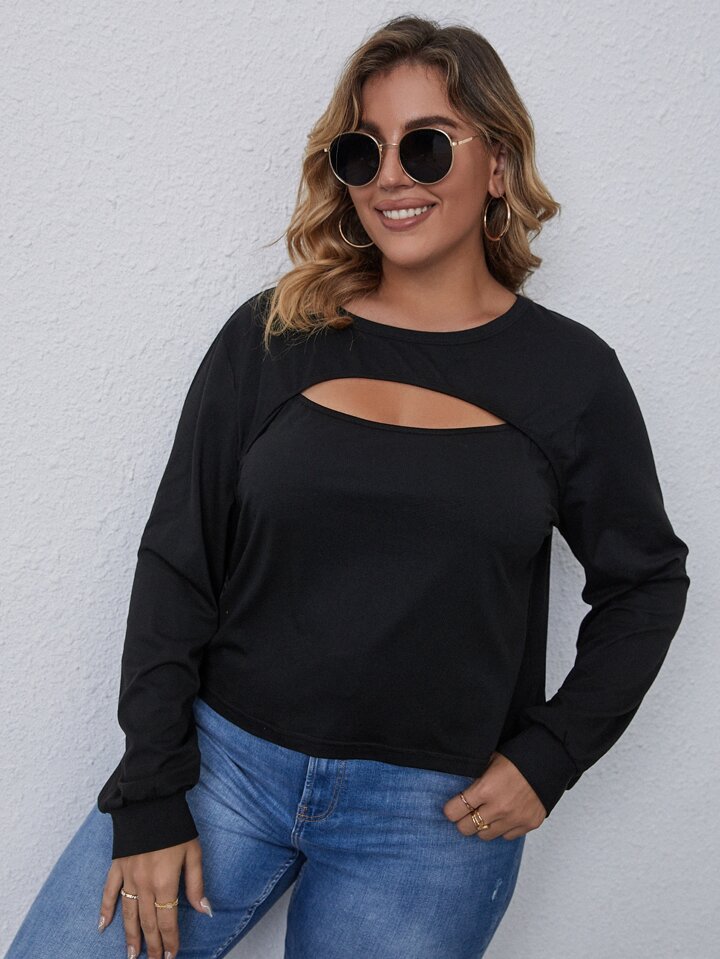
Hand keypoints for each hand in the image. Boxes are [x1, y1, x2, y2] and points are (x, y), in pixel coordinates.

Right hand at [97, 838, 212, 958]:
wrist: (151, 801)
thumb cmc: (176, 826)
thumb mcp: (194, 853)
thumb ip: (197, 884)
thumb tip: (205, 910)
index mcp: (165, 881)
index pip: (168, 920)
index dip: (171, 939)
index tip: (172, 954)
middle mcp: (144, 884)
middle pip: (148, 922)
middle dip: (153, 945)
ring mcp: (128, 876)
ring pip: (129, 914)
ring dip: (130, 936)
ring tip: (132, 955)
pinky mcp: (117, 866)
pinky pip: (109, 892)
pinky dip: (105, 910)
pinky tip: (102, 927)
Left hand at [443, 751, 546, 840]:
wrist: (548, 762)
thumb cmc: (517, 758)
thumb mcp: (490, 761)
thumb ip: (475, 778)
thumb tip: (460, 791)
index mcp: (485, 789)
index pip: (454, 811)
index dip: (450, 809)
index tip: (452, 806)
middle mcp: (498, 808)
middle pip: (465, 829)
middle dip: (463, 820)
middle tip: (467, 812)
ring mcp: (514, 819)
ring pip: (485, 836)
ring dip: (482, 826)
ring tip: (487, 814)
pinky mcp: (528, 825)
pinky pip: (506, 836)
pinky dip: (502, 828)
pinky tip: (504, 815)